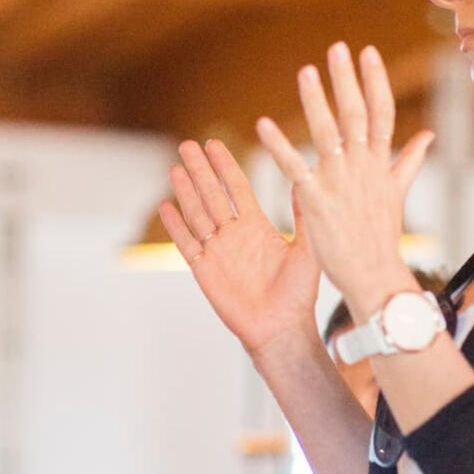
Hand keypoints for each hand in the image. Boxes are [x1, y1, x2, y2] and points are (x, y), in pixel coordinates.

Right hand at [159, 138, 320, 357]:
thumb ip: (304, 216)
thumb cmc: (299, 294)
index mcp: (257, 227)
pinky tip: (166, 206)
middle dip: (200, 170)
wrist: (282, 329)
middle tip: (187, 145)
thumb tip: (307, 179)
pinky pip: (187, 243)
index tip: (214, 144)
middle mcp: (234, 235)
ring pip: (197, 214)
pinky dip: (176, 225)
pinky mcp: (204, 270)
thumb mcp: (307, 249)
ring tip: (175, 168)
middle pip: (212, 195)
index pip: (237, 188)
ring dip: (186, 191)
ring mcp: (218, 251)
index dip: (225, 166)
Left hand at [256, 43, 434, 320]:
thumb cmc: (382, 236)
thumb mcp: (398, 192)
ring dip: (316, 102)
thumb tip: (429, 134)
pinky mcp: (316, 202)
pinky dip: (279, 147)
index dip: (375, 81)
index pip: (382, 113)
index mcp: (381, 164)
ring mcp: (340, 184)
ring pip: (328, 134)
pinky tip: (263, 125)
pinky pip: (295, 168)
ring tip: (305, 71)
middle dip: (347, 80)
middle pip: (357, 115)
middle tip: (337, 47)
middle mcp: (363, 168)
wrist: (374, 276)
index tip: (368, 52)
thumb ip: (410, 160)